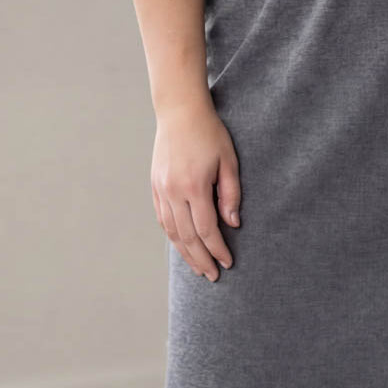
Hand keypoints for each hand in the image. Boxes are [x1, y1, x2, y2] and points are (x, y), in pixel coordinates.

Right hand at [151, 96, 240, 281]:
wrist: (179, 112)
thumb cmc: (210, 133)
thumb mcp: (229, 161)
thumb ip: (231, 194)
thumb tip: (232, 224)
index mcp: (194, 186)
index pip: (207, 229)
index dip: (218, 250)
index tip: (228, 263)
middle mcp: (173, 192)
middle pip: (187, 237)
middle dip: (201, 259)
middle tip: (213, 276)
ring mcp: (160, 190)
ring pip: (172, 231)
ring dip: (185, 253)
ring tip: (198, 267)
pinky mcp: (155, 186)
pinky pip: (163, 219)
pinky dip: (173, 236)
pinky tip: (182, 245)